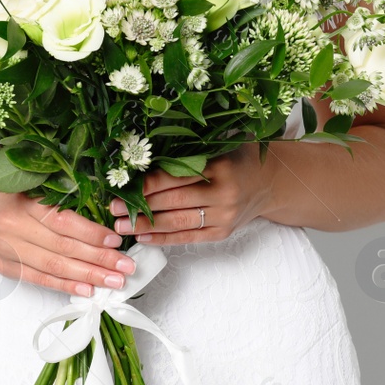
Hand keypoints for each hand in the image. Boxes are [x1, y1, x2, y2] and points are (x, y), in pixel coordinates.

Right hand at [0, 184, 135, 297]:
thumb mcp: (23, 180)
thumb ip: (54, 189)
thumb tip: (101, 203)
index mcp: (21, 200)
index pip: (61, 220)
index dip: (91, 232)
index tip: (117, 239)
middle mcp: (13, 226)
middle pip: (62, 247)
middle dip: (98, 259)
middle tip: (126, 266)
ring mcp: (8, 249)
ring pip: (53, 266)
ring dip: (87, 276)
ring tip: (114, 281)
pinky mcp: (5, 267)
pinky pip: (39, 279)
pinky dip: (64, 285)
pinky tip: (87, 290)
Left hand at [110, 143, 276, 245]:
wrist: (272, 182)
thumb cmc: (239, 158)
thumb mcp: (221, 145)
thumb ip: (190, 150)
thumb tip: (145, 155)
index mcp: (221, 167)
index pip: (177, 176)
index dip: (148, 183)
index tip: (124, 186)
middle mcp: (224, 194)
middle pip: (173, 202)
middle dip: (140, 206)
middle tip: (113, 208)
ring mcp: (224, 216)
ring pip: (178, 223)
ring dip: (146, 226)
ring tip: (121, 226)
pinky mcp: (222, 232)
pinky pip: (188, 238)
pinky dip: (164, 239)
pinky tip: (143, 238)